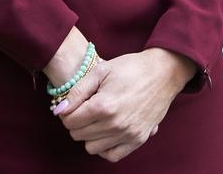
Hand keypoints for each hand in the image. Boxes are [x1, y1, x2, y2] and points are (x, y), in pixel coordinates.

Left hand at [54, 49, 189, 162]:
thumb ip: (77, 91)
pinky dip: (105, 147)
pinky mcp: (138, 139)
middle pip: (78, 135)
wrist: (163, 72)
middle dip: (76, 122)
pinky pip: (112, 155)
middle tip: (85, 108)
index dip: (67, 111)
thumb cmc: (131, 68)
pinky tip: (107, 131)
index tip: (74, 103)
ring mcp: (128, 134)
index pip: (70, 121)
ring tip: (97, 118)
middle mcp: (115, 124)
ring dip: (89, 135)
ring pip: (91, 148)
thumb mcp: (101, 70)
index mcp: (103, 105)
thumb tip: (59, 109)